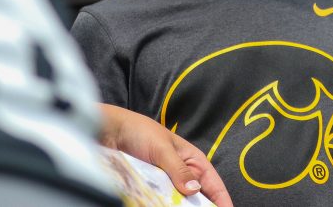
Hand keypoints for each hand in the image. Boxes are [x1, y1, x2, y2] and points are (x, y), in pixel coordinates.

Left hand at [98, 104, 232, 206]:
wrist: (110, 133)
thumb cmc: (141, 133)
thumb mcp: (163, 149)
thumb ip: (178, 170)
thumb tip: (194, 190)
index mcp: (192, 160)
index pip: (213, 183)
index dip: (222, 198)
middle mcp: (182, 174)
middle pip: (198, 197)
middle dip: (202, 206)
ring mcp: (166, 183)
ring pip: (179, 201)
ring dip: (181, 206)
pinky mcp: (150, 189)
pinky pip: (161, 201)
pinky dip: (163, 205)